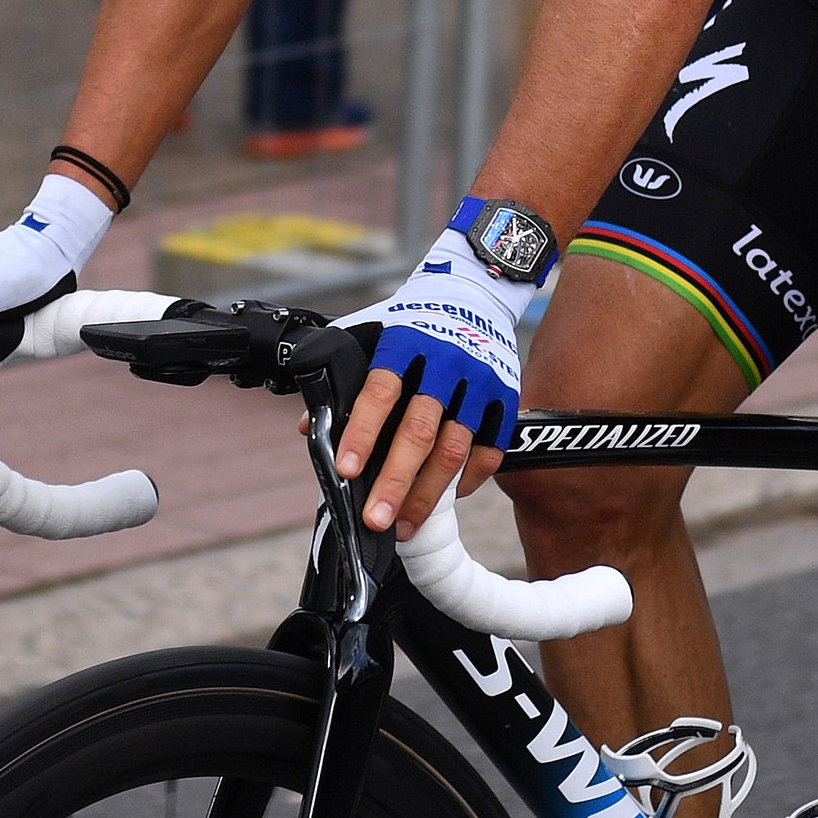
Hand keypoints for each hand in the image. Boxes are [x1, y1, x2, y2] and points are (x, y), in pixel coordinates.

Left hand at [334, 231, 534, 535]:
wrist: (475, 292)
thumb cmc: (412, 321)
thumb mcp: (371, 332)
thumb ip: (342, 375)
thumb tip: (311, 426)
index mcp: (405, 342)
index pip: (380, 391)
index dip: (362, 433)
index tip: (345, 470)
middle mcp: (446, 361)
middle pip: (420, 430)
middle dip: (395, 480)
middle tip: (375, 519)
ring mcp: (480, 380)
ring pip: (455, 448)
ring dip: (428, 493)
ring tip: (404, 525)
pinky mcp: (507, 396)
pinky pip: (491, 449)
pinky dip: (470, 479)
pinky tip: (447, 498)